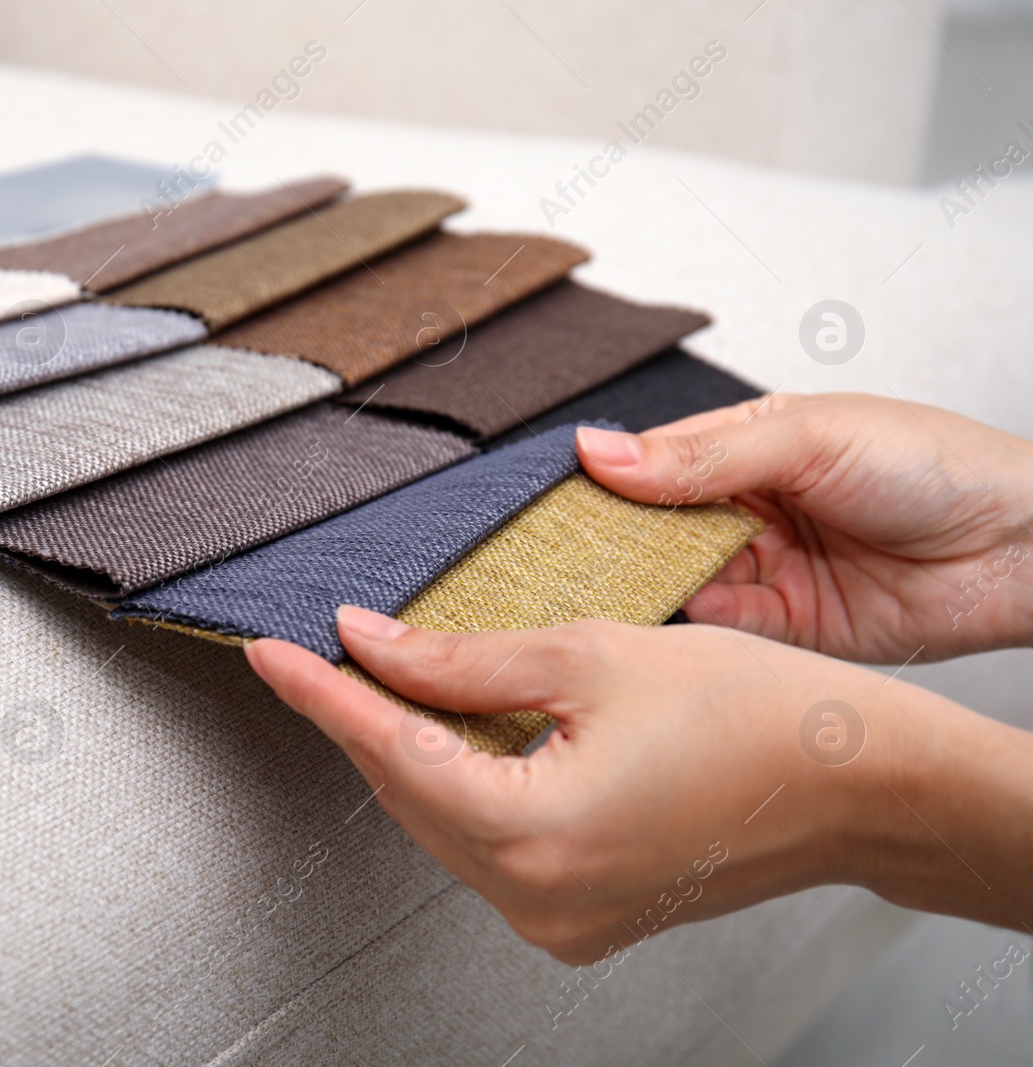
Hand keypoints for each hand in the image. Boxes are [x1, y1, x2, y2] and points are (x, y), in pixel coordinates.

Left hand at [246, 608, 1032, 962]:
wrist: (856, 786)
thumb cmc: (756, 716)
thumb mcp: (589, 657)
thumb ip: (460, 658)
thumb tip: (371, 642)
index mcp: (534, 833)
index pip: (386, 750)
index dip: (320, 693)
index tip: (271, 653)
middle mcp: (537, 898)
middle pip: (406, 792)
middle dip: (362, 717)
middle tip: (329, 650)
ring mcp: (557, 920)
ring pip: (441, 820)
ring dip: (409, 751)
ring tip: (388, 678)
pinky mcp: (578, 917)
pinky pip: (486, 846)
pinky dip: (462, 786)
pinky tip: (458, 733)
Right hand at [575, 393, 1032, 662]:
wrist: (1024, 549)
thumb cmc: (936, 465)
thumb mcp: (806, 438)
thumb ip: (700, 456)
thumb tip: (599, 450)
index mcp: (745, 447)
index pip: (648, 463)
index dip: (598, 483)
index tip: (541, 506)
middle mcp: (745, 509)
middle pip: (651, 529)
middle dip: (608, 545)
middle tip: (550, 562)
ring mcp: (762, 570)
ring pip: (673, 581)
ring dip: (637, 589)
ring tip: (587, 597)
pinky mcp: (783, 630)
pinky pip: (715, 630)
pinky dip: (680, 631)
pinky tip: (646, 627)